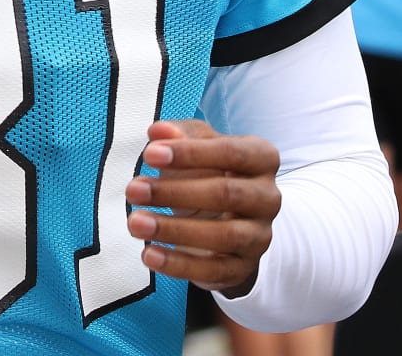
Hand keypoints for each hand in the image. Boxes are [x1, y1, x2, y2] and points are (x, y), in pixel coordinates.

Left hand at [125, 119, 280, 296]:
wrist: (228, 221)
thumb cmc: (208, 173)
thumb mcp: (197, 146)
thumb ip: (179, 135)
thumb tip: (157, 131)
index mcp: (263, 158)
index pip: (232, 152)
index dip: (190, 153)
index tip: (149, 155)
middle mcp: (268, 198)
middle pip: (227, 194)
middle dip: (175, 192)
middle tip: (133, 190)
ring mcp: (259, 236)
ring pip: (224, 235)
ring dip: (174, 230)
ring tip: (135, 223)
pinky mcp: (243, 268)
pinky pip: (214, 270)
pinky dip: (179, 264)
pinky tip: (149, 254)